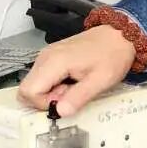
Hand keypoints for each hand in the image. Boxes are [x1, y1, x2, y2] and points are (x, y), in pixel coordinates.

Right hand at [19, 27, 134, 116]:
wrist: (119, 35)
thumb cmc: (112, 56)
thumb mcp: (100, 81)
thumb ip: (78, 97)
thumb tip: (59, 112)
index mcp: (54, 62)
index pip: (28, 91)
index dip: (44, 103)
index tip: (66, 99)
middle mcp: (45, 57)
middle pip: (27, 88)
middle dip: (46, 99)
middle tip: (70, 93)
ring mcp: (47, 55)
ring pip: (34, 84)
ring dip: (51, 93)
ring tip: (74, 86)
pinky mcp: (52, 56)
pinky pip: (42, 77)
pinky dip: (54, 85)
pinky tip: (72, 80)